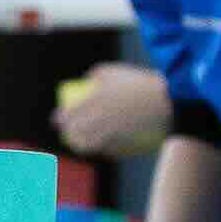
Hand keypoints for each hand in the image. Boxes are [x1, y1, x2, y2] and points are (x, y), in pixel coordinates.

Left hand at [51, 62, 168, 158]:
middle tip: (68, 134)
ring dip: (81, 146)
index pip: (69, 114)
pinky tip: (101, 149)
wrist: (163, 101)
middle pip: (76, 132)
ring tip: (80, 145)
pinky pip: (108, 150)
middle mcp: (99, 119)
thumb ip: (97, 74)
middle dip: (69, 135)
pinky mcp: (123, 143)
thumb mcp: (114, 71)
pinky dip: (102, 150)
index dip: (61, 119)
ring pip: (89, 145)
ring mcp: (111, 132)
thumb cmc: (138, 83)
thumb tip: (87, 79)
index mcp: (94, 100)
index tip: (57, 121)